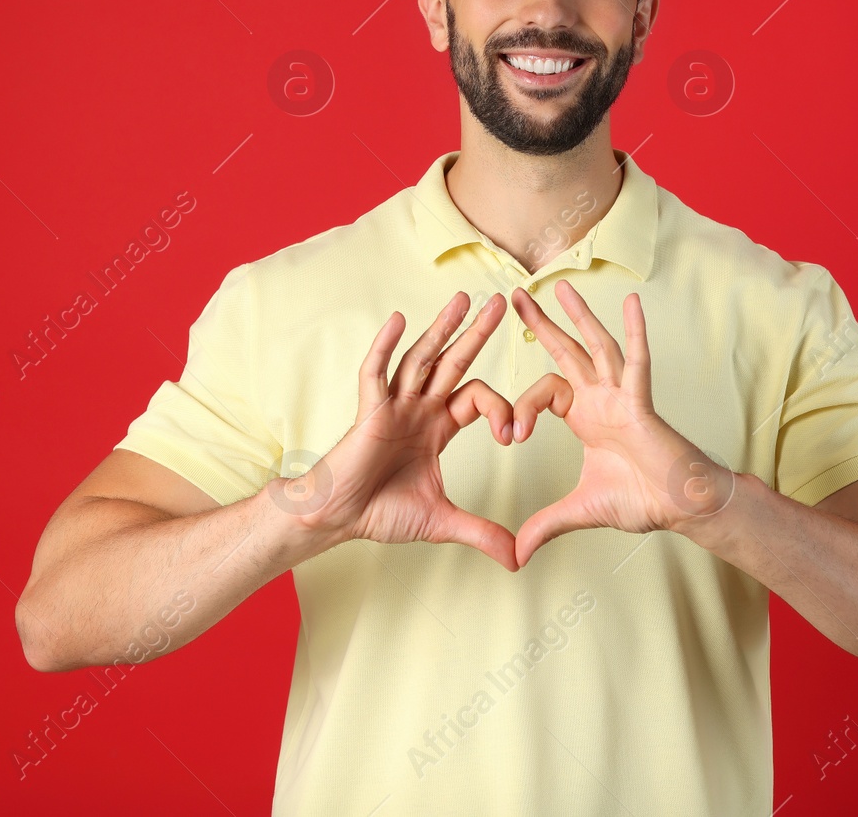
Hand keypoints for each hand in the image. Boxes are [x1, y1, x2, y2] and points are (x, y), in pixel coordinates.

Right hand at [281, 291, 568, 570]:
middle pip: (453, 362)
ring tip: (462, 297)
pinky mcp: (369, 411)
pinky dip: (386, 347)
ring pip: (421, 358)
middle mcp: (418, 408)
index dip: (500, 410)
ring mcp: (393, 406)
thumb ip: (481, 533)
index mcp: (437, 426)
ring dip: (442, 328)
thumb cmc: (381, 512)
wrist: (339, 519)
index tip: (513, 436)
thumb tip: (518, 559)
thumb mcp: (441, 521)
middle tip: (502, 304)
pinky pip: (376, 373)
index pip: (476, 399)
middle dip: (477, 334)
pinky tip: (398, 319)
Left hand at [509, 281, 733, 566]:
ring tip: (558, 285)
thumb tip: (515, 555)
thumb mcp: (580, 511)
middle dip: (541, 324)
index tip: (509, 436)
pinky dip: (635, 332)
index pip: (544, 394)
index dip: (521, 408)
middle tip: (514, 296)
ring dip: (578, 316)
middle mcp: (602, 398)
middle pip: (565, 352)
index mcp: (586, 416)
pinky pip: (637, 362)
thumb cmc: (641, 500)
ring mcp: (623, 396)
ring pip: (597, 347)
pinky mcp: (642, 402)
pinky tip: (631, 303)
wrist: (680, 508)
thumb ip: (546, 525)